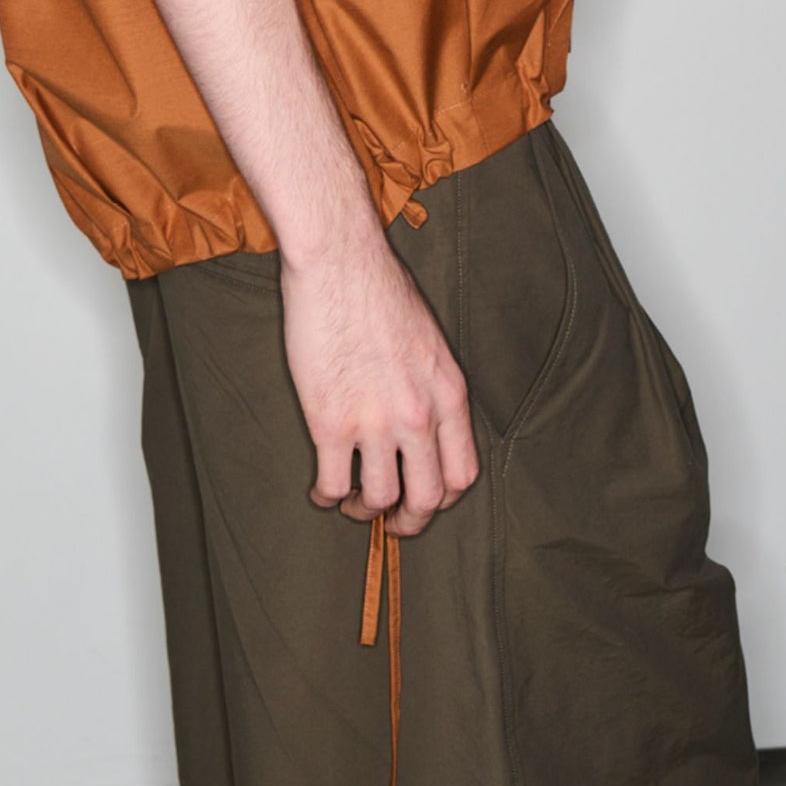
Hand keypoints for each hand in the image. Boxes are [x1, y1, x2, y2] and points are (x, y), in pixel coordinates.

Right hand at [280, 234, 480, 538]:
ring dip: (363, 509)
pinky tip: (322, 489)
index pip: (463, 473)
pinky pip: (332, 483)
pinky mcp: (330, 421)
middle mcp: (419, 415)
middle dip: (409, 520)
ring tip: (351, 503)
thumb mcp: (429, 340)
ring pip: (377, 498)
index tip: (425, 500)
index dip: (443, 498)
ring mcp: (374, 422)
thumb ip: (432, 386)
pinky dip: (326, 495)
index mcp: (449, 394)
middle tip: (393, 522)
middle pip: (426, 498)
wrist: (340, 262)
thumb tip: (424, 422)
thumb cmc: (379, 289)